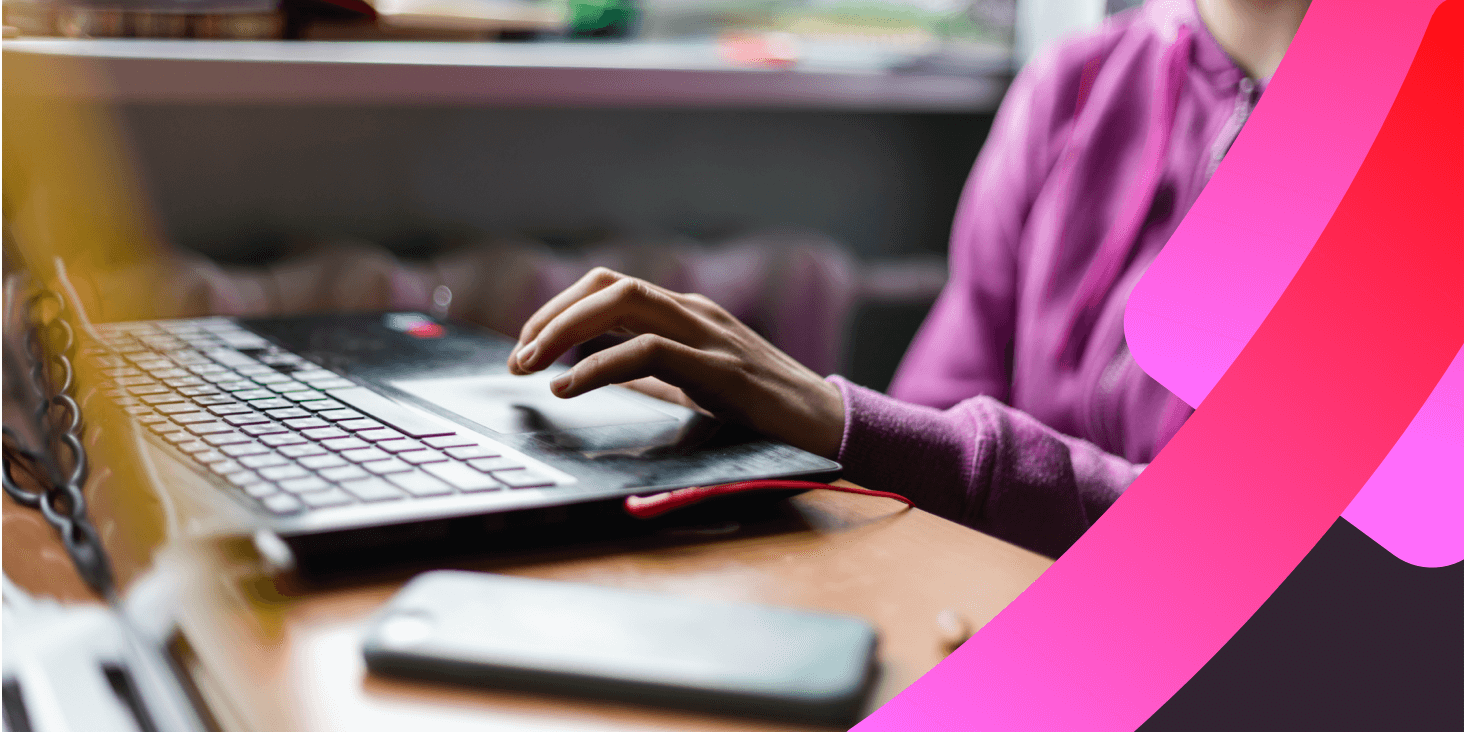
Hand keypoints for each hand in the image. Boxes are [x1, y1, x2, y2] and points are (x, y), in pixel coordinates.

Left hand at [507, 267, 844, 458]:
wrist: (827, 423)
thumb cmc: (763, 408)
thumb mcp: (694, 384)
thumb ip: (652, 374)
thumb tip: (597, 374)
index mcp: (685, 312)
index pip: (610, 286)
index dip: (560, 307)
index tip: (529, 345)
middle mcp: (694, 311)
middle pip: (608, 284)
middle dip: (552, 315)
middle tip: (518, 356)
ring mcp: (708, 334)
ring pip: (623, 302)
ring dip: (565, 331)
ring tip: (531, 367)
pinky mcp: (720, 368)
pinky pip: (648, 351)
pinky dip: (599, 367)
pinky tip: (571, 389)